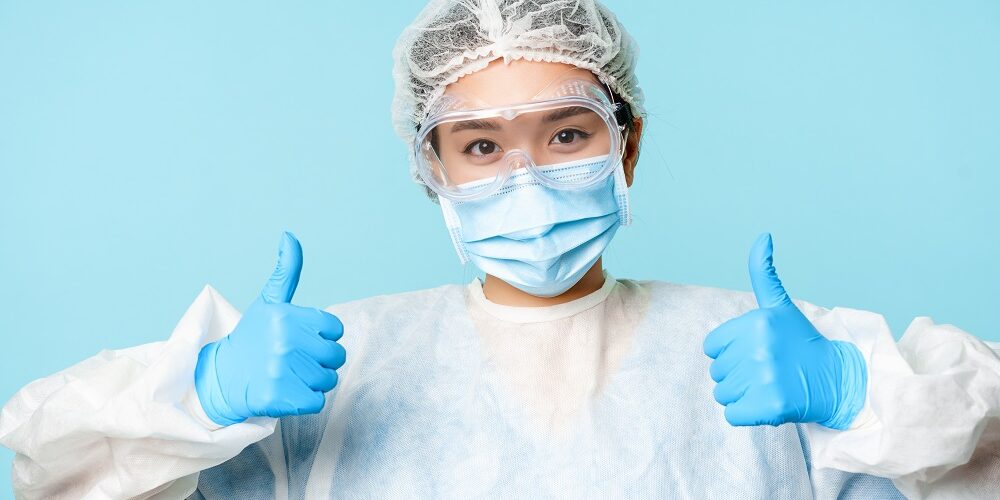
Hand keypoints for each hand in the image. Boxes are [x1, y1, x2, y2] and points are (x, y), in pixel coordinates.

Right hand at [195, 232, 346, 425]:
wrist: (222, 377)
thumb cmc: (253, 338)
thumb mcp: (269, 302)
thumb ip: (286, 271)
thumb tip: (289, 235)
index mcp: (288, 316)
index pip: (336, 330)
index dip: (321, 336)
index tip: (298, 339)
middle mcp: (285, 342)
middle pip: (337, 357)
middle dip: (320, 361)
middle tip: (292, 360)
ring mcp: (282, 371)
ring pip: (328, 380)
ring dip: (313, 382)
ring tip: (287, 375)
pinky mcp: (280, 398)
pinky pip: (317, 402)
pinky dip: (305, 401)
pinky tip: (285, 391)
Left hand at [702, 233, 866, 428]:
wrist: (836, 380)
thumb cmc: (800, 342)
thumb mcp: (780, 306)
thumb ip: (763, 273)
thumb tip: (762, 235)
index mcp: (756, 323)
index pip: (712, 347)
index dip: (730, 352)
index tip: (757, 351)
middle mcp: (759, 349)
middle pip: (716, 372)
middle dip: (737, 374)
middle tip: (768, 369)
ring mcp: (765, 379)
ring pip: (722, 394)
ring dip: (742, 395)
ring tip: (769, 384)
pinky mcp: (770, 407)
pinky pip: (732, 415)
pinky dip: (747, 414)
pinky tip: (768, 403)